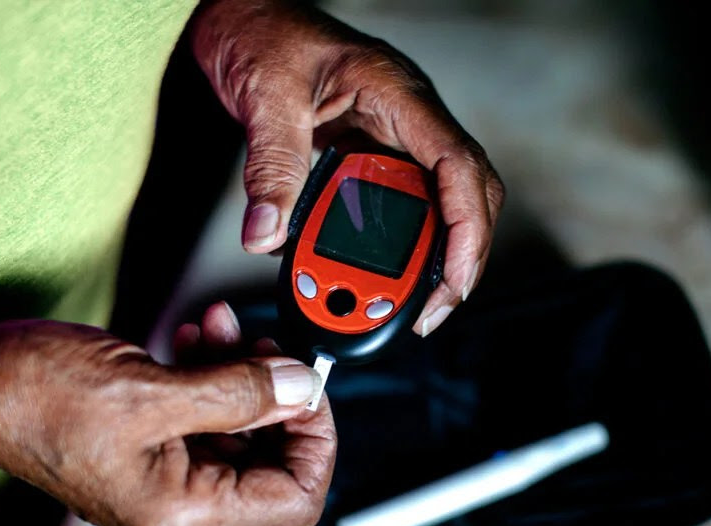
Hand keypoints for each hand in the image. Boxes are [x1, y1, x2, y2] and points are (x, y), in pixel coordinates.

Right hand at [0, 313, 333, 525]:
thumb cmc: (35, 396)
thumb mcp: (154, 389)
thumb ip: (241, 393)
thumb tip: (299, 389)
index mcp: (182, 515)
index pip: (294, 497)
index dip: (314, 439)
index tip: (308, 386)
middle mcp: (178, 512)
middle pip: (271, 462)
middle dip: (276, 396)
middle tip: (268, 350)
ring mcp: (166, 483)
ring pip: (241, 432)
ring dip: (242, 375)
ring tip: (223, 331)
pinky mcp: (154, 453)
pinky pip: (208, 419)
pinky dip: (214, 376)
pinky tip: (201, 341)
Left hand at [191, 0, 504, 335]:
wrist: (243, 17)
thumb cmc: (265, 33)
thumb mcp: (266, 97)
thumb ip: (271, 166)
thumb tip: (268, 234)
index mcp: (399, 96)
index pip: (460, 166)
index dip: (468, 229)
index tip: (454, 280)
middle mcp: (408, 121)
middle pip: (465, 197)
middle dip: (457, 259)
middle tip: (429, 311)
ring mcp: (393, 139)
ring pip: (437, 206)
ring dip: (427, 258)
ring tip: (402, 303)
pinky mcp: (371, 156)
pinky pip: (398, 207)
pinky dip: (393, 245)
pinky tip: (374, 271)